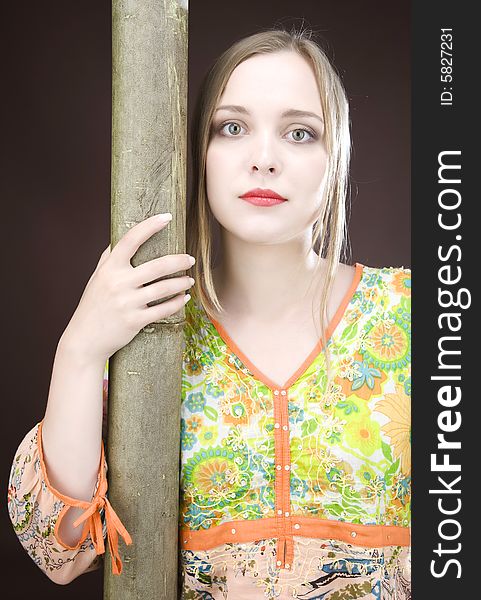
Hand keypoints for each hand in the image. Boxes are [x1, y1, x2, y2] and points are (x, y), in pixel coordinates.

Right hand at [61, 213, 194, 362]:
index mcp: (109, 268)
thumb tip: (121, 236)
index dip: (149, 226)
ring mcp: (127, 303)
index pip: (130, 240)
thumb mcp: (97, 278)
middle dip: (179, 261)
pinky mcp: (135, 321)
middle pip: (157, 266)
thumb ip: (109, 258)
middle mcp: (118, 283)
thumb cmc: (93, 305)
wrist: (84, 339)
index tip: (166, 217)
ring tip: (190, 280)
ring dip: (181, 283)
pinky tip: (184, 298)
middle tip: (190, 259)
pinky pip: (163, 310)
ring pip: (164, 289)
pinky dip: (177, 303)